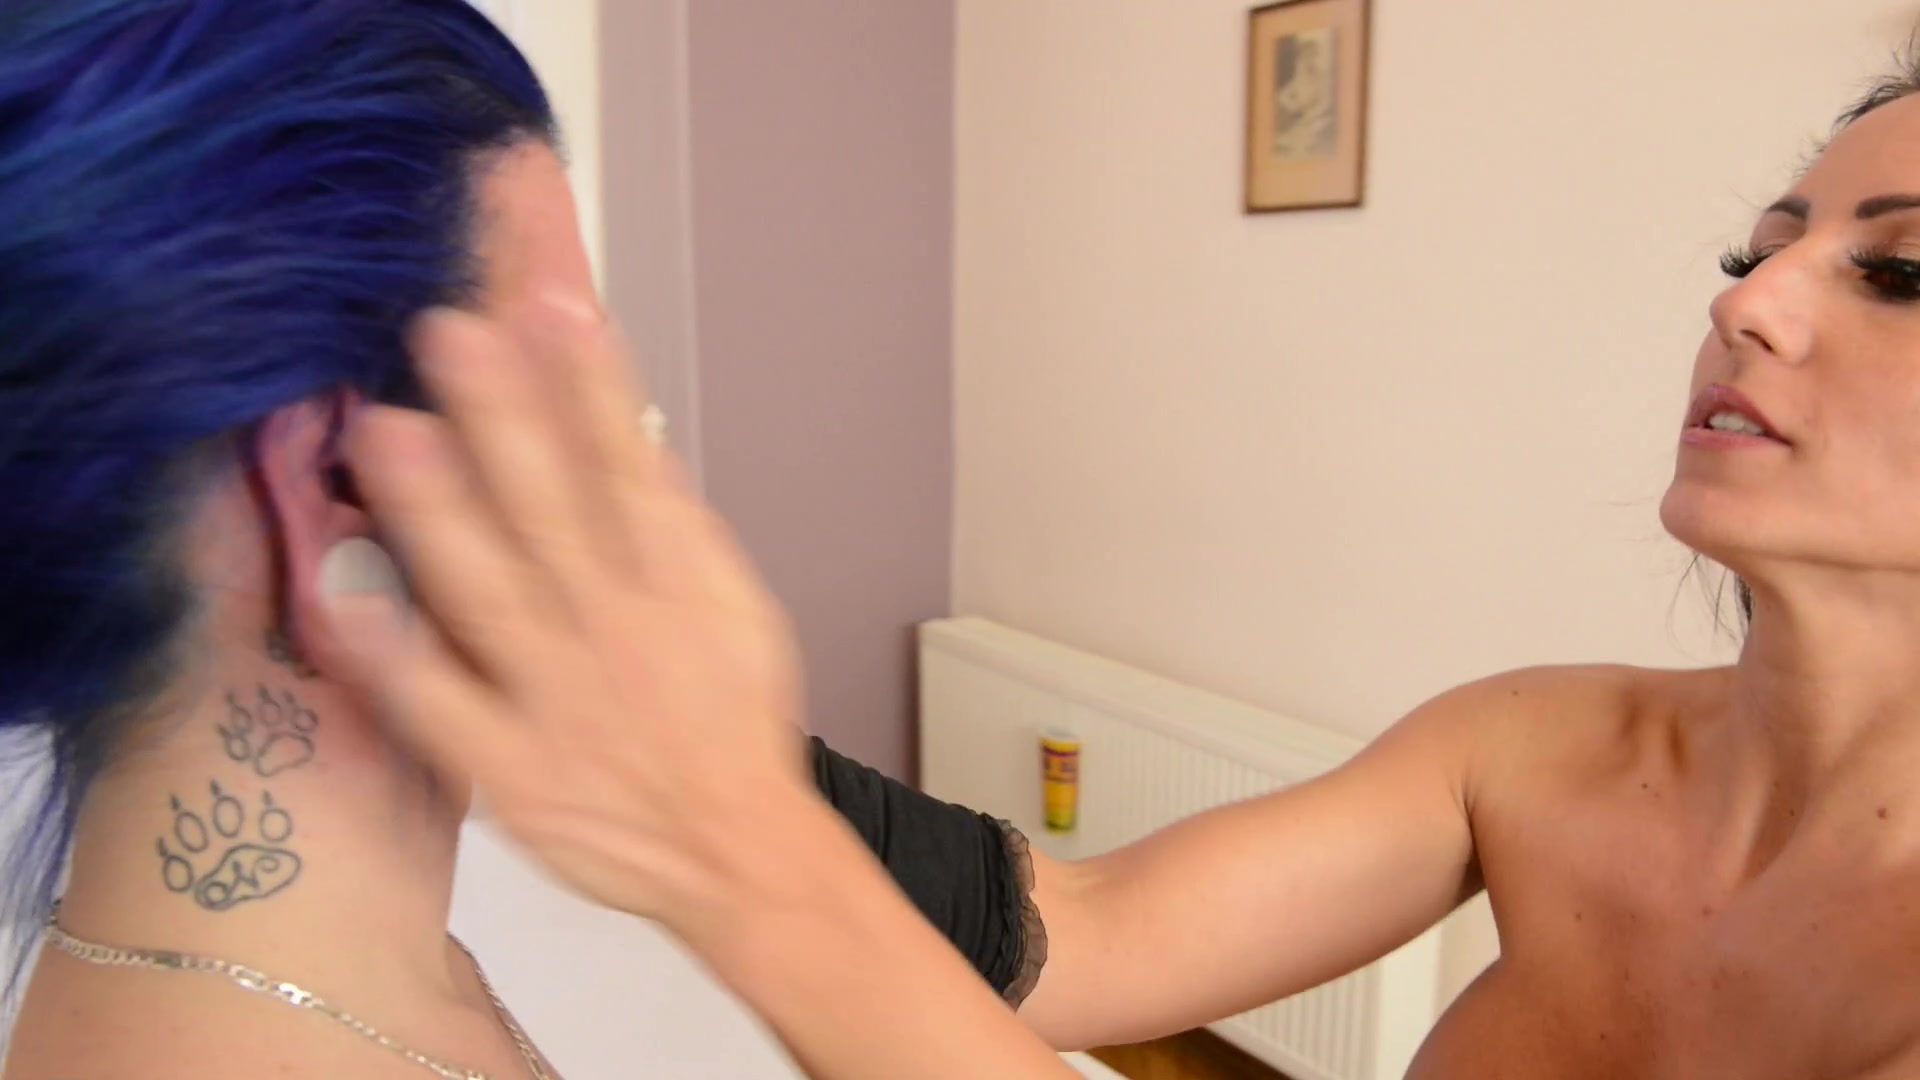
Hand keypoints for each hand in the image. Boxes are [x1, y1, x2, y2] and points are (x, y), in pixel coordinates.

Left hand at [323, 298, 809, 930]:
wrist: (737, 847)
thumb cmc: (728, 718)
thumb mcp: (729, 601)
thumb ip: (670, 519)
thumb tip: (625, 430)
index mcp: (675, 580)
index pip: (626, 464)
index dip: (590, 382)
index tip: (552, 304)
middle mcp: (610, 625)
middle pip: (550, 508)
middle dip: (503, 415)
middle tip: (447, 330)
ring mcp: (552, 694)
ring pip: (488, 588)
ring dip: (438, 508)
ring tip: (386, 430)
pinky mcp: (505, 763)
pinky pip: (437, 703)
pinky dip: (391, 652)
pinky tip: (341, 589)